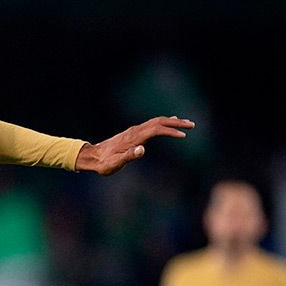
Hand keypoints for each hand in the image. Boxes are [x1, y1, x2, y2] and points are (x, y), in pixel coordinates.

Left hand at [76, 116, 194, 174]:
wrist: (92, 157)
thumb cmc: (104, 163)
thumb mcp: (115, 163)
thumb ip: (129, 156)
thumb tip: (142, 150)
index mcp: (134, 137)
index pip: (157, 129)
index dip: (171, 131)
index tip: (183, 136)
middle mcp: (135, 131)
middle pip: (159, 122)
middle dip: (176, 123)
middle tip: (192, 125)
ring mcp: (134, 131)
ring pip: (156, 121)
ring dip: (171, 122)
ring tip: (185, 124)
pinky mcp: (133, 133)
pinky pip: (151, 125)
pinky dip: (163, 123)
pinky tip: (168, 124)